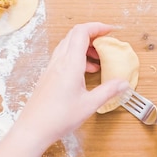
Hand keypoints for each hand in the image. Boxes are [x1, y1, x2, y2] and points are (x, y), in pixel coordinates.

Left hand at [14, 22, 128, 147]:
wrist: (32, 129)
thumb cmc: (58, 118)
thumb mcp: (89, 105)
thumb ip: (108, 91)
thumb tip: (123, 83)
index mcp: (70, 64)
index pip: (82, 32)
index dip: (97, 27)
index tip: (110, 30)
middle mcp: (59, 62)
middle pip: (74, 35)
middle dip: (92, 34)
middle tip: (106, 43)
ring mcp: (51, 68)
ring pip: (68, 45)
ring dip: (84, 46)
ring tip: (98, 60)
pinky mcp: (48, 75)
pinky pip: (63, 57)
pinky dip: (76, 57)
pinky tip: (84, 72)